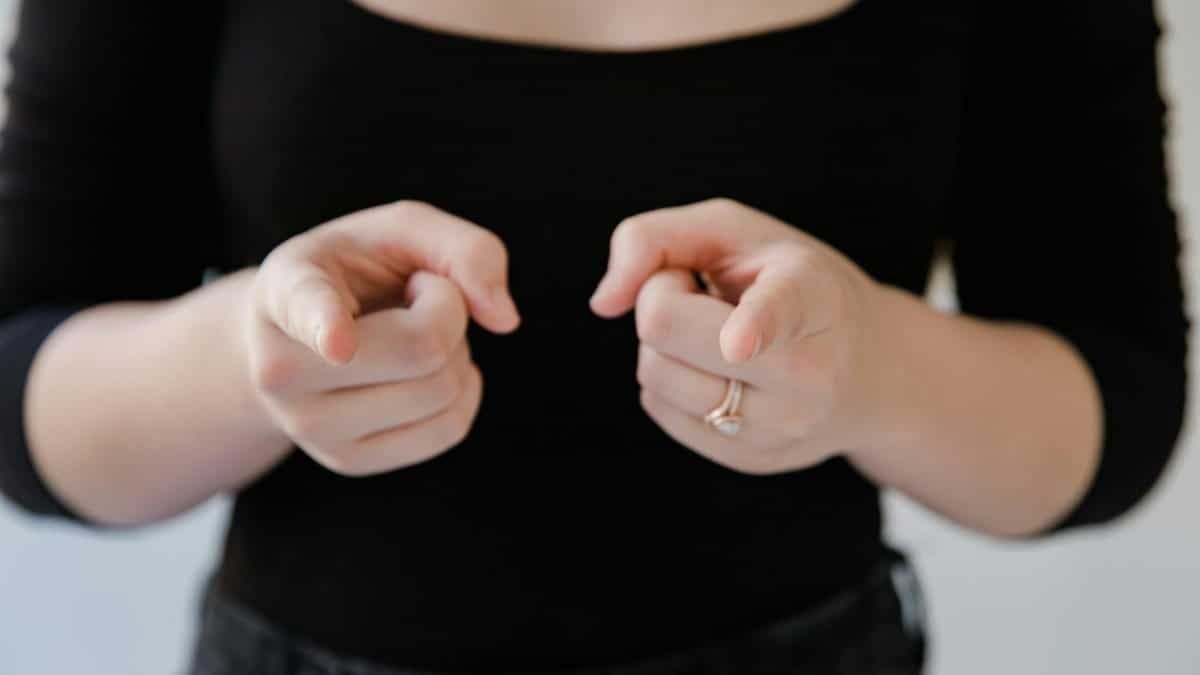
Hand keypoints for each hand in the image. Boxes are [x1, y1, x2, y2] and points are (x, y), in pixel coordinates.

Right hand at [240, 200, 520, 475]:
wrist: (299, 335)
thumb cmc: (356, 273)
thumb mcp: (403, 231)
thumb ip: (464, 249)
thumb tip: (505, 319)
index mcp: (286, 290)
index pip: (308, 309)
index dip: (326, 324)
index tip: (338, 342)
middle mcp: (280, 367)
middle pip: (422, 349)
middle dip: (449, 312)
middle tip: (415, 296)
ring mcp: (308, 425)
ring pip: (441, 392)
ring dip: (455, 352)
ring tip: (411, 333)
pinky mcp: (347, 460)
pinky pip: (450, 429)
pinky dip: (463, 391)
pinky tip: (424, 371)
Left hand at [589, 198, 893, 474]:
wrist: (863, 365)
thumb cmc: (783, 281)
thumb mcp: (732, 231)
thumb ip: (654, 238)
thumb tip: (603, 303)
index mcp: (811, 297)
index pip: (776, 312)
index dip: (754, 326)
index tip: (740, 345)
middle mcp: (807, 371)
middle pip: (665, 330)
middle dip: (660, 297)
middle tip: (701, 290)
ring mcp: (783, 426)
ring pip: (654, 375)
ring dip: (661, 343)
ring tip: (711, 329)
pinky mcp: (753, 459)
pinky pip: (659, 409)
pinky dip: (667, 378)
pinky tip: (712, 367)